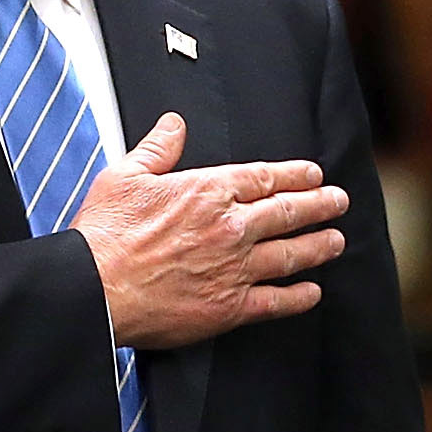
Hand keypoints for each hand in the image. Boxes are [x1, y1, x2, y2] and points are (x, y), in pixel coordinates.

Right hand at [71, 114, 347, 350]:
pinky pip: (276, 302)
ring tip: (335, 241)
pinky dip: (299, 297)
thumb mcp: (123, 177)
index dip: (295, 174)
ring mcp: (235, 269)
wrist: (94, 290)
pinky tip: (311, 293)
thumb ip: (156, 149)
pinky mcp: (229, 307)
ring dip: (319, 246)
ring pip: (292, 255)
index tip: (313, 174)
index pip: (265, 178)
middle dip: (320, 204)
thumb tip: (174, 125)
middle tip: (338, 201)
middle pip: (289, 212)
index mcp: (207, 192)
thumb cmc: (104, 235)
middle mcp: (231, 228)